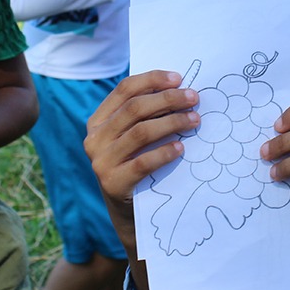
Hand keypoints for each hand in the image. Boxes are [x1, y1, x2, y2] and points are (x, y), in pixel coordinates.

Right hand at [84, 70, 199, 216]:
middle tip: (193, 98)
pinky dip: (164, 153)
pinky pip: (142, 162)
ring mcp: (101, 161)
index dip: (152, 79)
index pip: (124, 89)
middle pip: (134, 108)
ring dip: (172, 122)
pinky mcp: (112, 183)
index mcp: (98, 121)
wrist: (127, 211)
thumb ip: (146, 115)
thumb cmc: (136, 165)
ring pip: (140, 132)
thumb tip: (180, 89)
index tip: (179, 78)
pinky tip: (181, 148)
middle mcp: (95, 139)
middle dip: (167, 99)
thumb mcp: (133, 138)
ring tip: (194, 120)